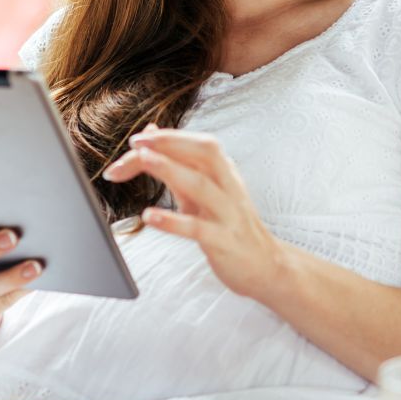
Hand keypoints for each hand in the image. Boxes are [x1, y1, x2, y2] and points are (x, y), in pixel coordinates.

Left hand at [102, 125, 284, 298]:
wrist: (265, 265)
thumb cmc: (229, 225)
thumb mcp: (204, 192)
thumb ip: (178, 164)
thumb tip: (151, 134)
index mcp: (224, 172)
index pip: (197, 145)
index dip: (168, 137)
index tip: (136, 139)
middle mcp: (229, 186)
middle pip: (205, 152)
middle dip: (170, 143)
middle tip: (135, 143)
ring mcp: (229, 213)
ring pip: (201, 185)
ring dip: (170, 169)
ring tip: (142, 160)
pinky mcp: (224, 241)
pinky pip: (197, 228)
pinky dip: (172, 220)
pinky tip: (148, 216)